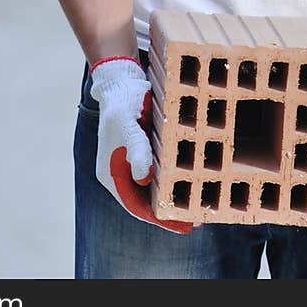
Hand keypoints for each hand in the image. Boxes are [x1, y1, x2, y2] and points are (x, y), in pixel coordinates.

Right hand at [88, 56, 192, 233]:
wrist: (120, 81)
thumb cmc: (123, 102)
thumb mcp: (129, 126)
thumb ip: (137, 151)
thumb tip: (144, 179)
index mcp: (110, 174)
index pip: (136, 206)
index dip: (160, 219)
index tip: (183, 226)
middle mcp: (119, 173)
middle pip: (145, 202)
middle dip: (169, 213)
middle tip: (196, 220)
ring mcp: (129, 164)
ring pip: (151, 190)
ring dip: (171, 198)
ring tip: (195, 204)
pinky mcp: (140, 154)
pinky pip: (156, 175)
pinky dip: (170, 183)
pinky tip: (187, 183)